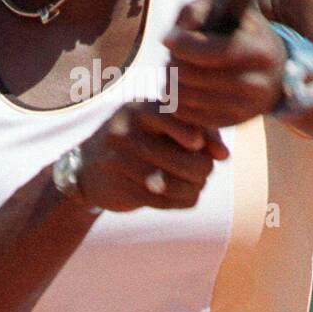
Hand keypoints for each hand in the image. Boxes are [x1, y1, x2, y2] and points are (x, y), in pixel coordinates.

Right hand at [77, 99, 228, 212]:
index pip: (185, 120)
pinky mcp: (123, 190)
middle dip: (204, 169)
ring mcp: (123, 162)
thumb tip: (225, 155)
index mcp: (140, 109)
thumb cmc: (136, 143)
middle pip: (190, 159)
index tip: (196, 144)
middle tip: (202, 171)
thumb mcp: (161, 128)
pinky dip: (179, 201)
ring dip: (194, 187)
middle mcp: (128, 132)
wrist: (87, 171)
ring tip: (193, 184)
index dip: (200, 137)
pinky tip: (177, 196)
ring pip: (180, 184)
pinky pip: (167, 202)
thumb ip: (199, 132)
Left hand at [160, 0, 285, 128]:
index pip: (210, 52)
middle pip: (193, 75)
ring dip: (170, 82)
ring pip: (187, 97)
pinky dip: (176, 102)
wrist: (274, 71)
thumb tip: (172, 39)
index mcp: (259, 51)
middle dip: (173, 62)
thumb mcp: (225, 11)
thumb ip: (195, 12)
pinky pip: (190, 116)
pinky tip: (179, 87)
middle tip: (171, 56)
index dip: (181, 44)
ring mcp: (246, 108)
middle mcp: (256, 83)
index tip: (167, 38)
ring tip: (174, 71)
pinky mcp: (232, 123)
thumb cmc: (241, 33)